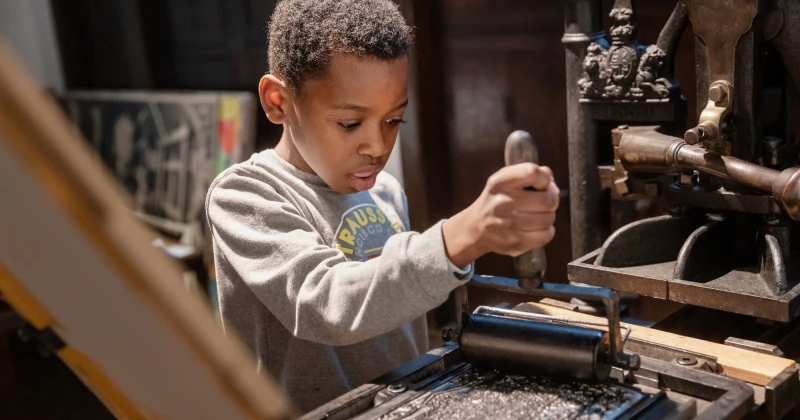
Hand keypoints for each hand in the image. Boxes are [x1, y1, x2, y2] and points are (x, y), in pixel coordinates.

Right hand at [442, 163, 558, 267]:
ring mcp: (508, 225)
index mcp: (500, 182)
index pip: (532, 173)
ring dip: (547, 216)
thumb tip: (554, 189)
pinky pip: (546, 235)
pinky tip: (536, 228)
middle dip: (550, 200)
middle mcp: (502, 202)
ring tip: (536, 216)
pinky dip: (546, 231)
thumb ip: (533, 175)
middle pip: (547, 199)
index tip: (541, 184)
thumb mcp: (506, 180)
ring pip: (548, 218)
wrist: (475, 228)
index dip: (544, 178)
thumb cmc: (498, 200)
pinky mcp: (515, 243)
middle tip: (542, 203)